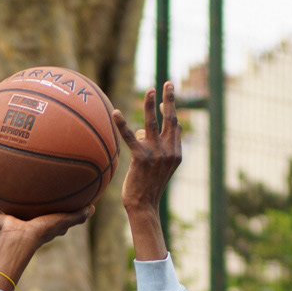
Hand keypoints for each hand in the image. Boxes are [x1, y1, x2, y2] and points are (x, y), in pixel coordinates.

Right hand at [0, 198, 93, 248]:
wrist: (22, 239)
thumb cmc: (43, 230)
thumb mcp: (64, 221)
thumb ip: (78, 216)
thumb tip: (92, 208)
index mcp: (45, 225)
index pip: (53, 218)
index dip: (56, 211)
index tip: (59, 201)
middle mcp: (31, 224)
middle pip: (33, 213)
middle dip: (34, 205)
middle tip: (34, 190)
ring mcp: (16, 223)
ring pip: (12, 211)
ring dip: (9, 202)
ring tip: (6, 187)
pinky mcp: (4, 221)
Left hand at [113, 83, 181, 216]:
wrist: (144, 207)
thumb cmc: (147, 188)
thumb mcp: (157, 167)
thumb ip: (153, 147)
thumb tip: (142, 131)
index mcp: (176, 154)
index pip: (174, 127)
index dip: (170, 112)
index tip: (165, 100)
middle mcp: (169, 151)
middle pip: (170, 119)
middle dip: (169, 99)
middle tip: (168, 83)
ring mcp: (157, 154)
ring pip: (153, 123)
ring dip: (150, 104)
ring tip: (149, 90)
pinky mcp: (142, 158)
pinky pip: (130, 137)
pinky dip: (122, 124)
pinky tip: (115, 112)